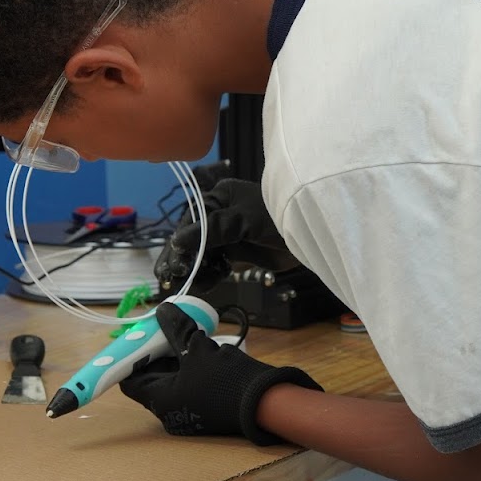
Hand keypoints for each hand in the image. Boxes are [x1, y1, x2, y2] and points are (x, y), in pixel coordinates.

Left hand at [118, 302, 321, 444]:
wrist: (267, 401)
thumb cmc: (226, 378)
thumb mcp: (198, 348)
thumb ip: (177, 329)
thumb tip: (163, 310)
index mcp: (160, 401)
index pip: (130, 380)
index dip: (131, 357)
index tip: (140, 337)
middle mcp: (170, 412)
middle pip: (151, 379)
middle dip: (155, 353)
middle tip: (162, 330)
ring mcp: (189, 414)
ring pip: (171, 382)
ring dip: (173, 358)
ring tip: (181, 335)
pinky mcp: (205, 410)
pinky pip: (188, 386)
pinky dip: (188, 369)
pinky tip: (197, 349)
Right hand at [155, 177, 301, 294]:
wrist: (309, 237)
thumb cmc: (277, 218)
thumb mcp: (242, 221)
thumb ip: (211, 230)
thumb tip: (177, 241)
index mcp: (219, 198)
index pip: (191, 220)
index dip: (181, 241)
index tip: (175, 262)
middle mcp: (219, 215)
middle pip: (193, 238)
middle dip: (182, 258)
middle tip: (170, 278)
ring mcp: (227, 236)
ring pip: (201, 254)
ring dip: (195, 269)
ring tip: (191, 283)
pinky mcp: (235, 254)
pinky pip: (215, 265)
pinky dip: (210, 275)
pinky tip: (208, 282)